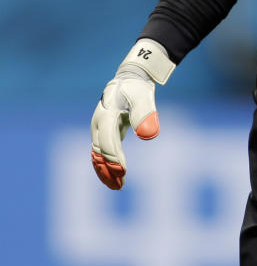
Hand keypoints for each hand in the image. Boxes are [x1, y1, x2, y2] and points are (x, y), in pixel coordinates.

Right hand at [90, 39, 174, 189]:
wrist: (130, 79)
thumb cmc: (137, 88)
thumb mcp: (143, 98)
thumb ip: (146, 114)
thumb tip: (149, 136)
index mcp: (105, 117)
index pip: (108, 143)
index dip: (115, 159)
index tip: (124, 172)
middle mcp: (98, 125)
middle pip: (99, 153)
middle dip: (108, 170)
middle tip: (119, 186)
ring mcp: (99, 129)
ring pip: (98, 155)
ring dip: (106, 171)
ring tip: (117, 186)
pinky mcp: (104, 132)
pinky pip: (102, 152)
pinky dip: (107, 165)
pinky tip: (117, 176)